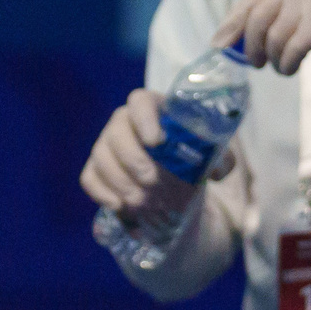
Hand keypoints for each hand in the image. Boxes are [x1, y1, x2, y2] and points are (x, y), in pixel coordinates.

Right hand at [79, 89, 235, 215]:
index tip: (157, 142)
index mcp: (152, 108)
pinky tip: (122, 207)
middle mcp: (123, 122)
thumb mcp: (211, 155)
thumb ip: (220, 160)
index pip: (140, 101)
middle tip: (153, 182)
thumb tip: (216, 171)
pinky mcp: (95, 169)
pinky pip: (90, 178)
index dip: (145, 119)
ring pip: (101, 158)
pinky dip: (103, 194)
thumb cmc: (189, 156)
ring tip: (143, 203)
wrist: (172, 176)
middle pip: (116, 133)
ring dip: (121, 182)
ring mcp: (105, 145)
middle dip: (134, 161)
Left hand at [214, 0, 310, 74]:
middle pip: (255, 19)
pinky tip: (291, 69)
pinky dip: (286, 64)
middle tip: (254, 63)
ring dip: (271, 59)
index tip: (219, 42)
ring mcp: (309, 1)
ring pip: (271, 38)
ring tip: (280, 68)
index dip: (232, 22)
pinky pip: (291, 50)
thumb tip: (265, 27)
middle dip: (248, 46)